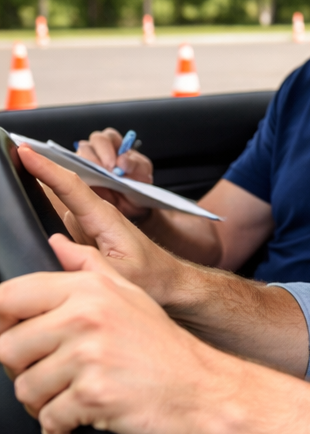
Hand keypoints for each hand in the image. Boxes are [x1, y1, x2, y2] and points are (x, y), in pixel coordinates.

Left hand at [0, 239, 235, 433]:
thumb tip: (57, 243)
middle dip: (25, 371)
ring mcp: (90, 356)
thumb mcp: (133, 295)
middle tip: (55, 377)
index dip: (1, 324)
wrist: (207, 391)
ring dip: (43, 403)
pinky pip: (48, 420)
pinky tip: (80, 421)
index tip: (17, 340)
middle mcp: (86, 317)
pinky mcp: (93, 395)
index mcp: (90, 290)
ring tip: (73, 398)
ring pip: (24, 389)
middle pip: (6, 348)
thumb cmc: (168, 349)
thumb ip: (90, 266)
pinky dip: (59, 429)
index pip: (8, 297)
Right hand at [17, 144, 185, 305]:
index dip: (47, 167)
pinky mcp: (84, 236)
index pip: (71, 186)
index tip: (25, 151)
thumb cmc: (153, 276)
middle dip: (35, 170)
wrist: (170, 282)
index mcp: (106, 218)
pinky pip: (59, 221)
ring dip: (36, 192)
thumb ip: (90, 263)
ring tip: (11, 175)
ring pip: (55, 205)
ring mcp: (88, 225)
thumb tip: (55, 246)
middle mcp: (95, 216)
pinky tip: (27, 212)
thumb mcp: (122, 274)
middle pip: (58, 188)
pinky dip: (42, 214)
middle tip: (8, 155)